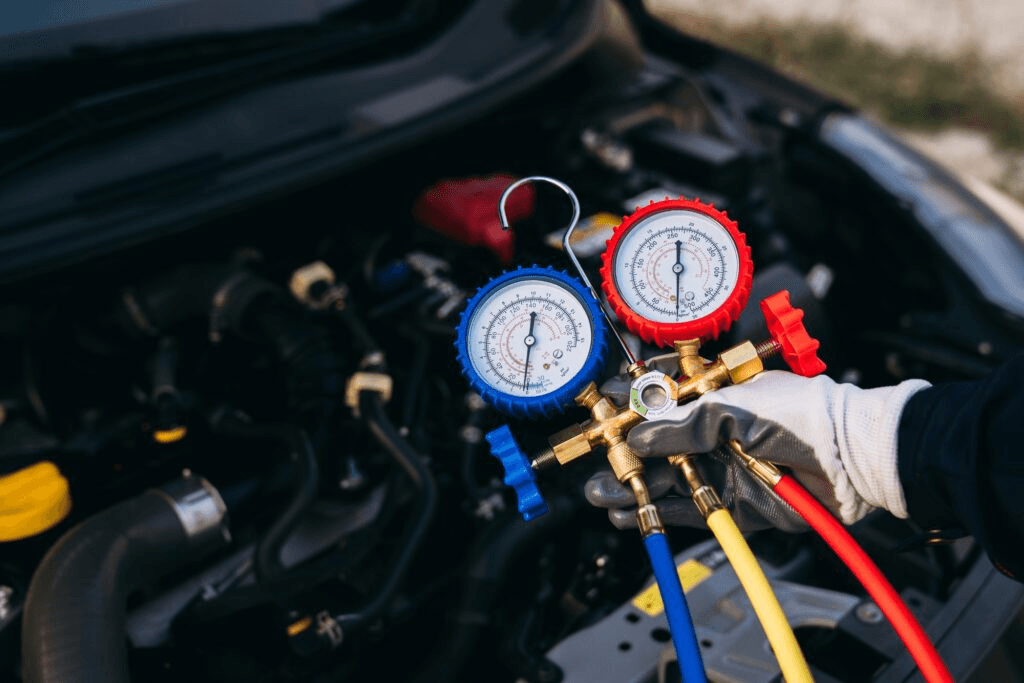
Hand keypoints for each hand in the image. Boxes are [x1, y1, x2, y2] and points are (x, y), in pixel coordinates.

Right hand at [587, 370, 930, 529]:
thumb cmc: (804, 415)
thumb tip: (642, 434)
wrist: (850, 459)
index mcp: (714, 395)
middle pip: (654, 442)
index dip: (627, 403)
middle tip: (598, 460)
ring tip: (603, 494)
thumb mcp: (736, 407)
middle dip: (622, 451)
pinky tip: (630, 513)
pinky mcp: (731, 501)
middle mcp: (713, 431)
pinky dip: (656, 512)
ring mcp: (721, 466)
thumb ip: (684, 422)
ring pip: (664, 477)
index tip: (600, 410)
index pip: (659, 397)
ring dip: (632, 485)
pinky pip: (685, 508)